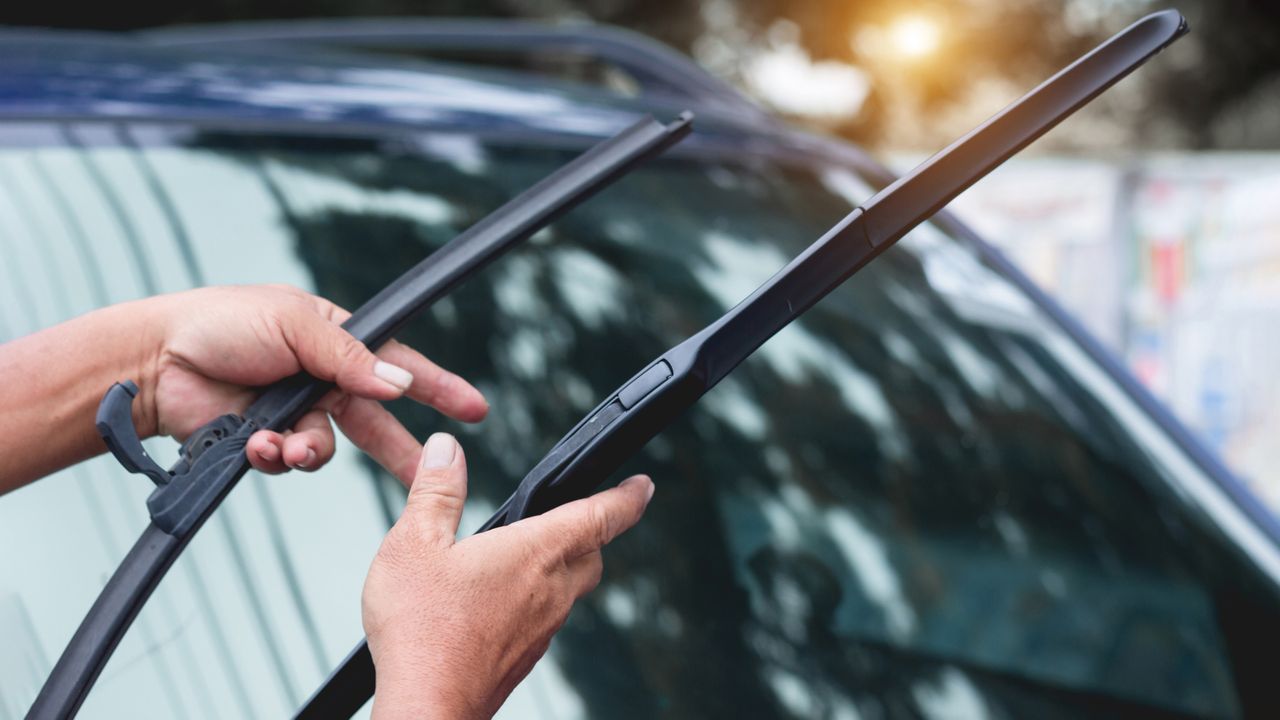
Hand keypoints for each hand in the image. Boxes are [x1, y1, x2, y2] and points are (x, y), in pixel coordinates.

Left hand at [147, 285, 486, 483]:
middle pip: (376, 421)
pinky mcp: (266, 440)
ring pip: (328, 449)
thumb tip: (396, 385)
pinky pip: (290, 460)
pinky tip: (256, 443)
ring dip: (311, 451)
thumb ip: (350, 358)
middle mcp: (321, 379)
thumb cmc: (221, 323)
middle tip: (428, 479)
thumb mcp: (295, 324)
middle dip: (401, 451)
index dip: (437, 387)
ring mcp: (294, 412)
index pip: (397, 365)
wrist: (155, 361)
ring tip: (285, 446)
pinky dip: (277, 456)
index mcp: (335, 341)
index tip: (475, 408)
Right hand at [362, 433, 653, 718]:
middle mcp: (550, 591)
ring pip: (570, 590)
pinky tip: (499, 604)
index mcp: (536, 553)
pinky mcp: (525, 658)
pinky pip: (545, 620)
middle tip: (580, 518)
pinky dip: (535, 602)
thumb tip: (445, 451)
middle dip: (592, 532)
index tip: (643, 486)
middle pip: (592, 555)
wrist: (427, 708)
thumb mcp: (414, 544)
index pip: (601, 516)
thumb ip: (436, 492)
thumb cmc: (422, 631)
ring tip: (527, 557)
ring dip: (559, 569)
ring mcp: (542, 629)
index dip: (627, 497)